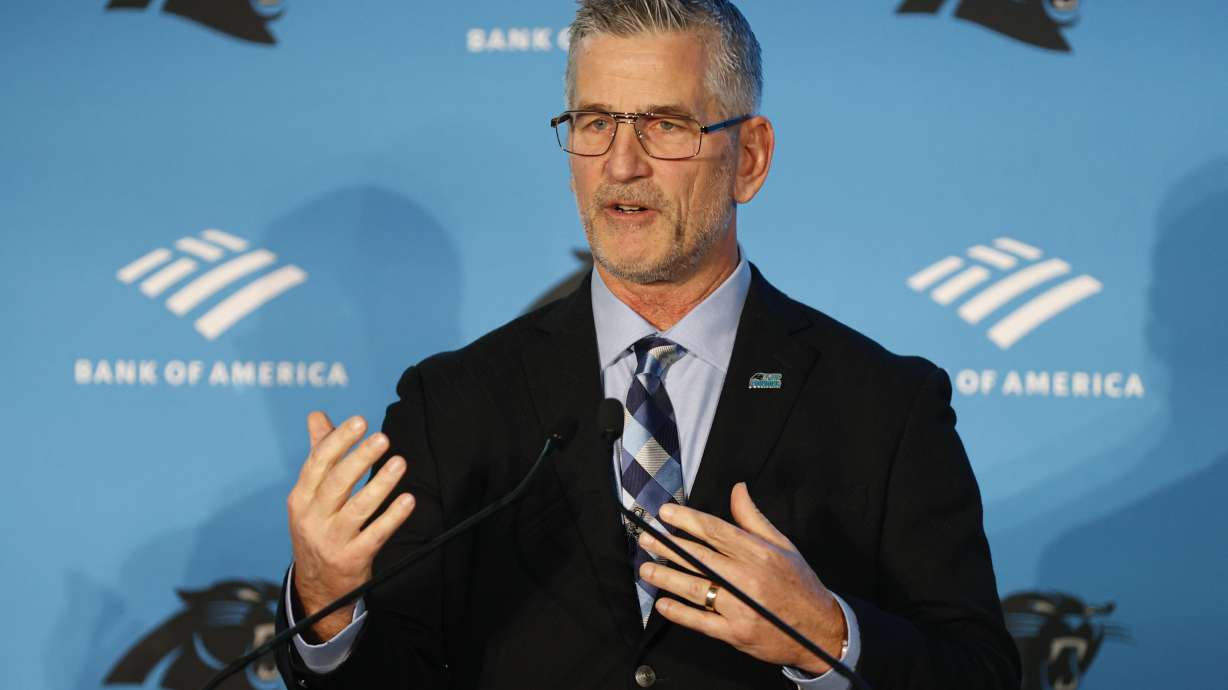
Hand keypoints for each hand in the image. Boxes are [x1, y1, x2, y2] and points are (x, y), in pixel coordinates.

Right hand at [286, 412, 415, 640]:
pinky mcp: (352, 559)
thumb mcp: (309, 497)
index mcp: (300, 499)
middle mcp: (312, 519)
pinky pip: (376, 534)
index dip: (338, 441)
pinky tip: (408, 500)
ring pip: (358, 509)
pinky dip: (392, 517)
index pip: (318, 464)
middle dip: (360, 459)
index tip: (360, 421)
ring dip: (380, 484)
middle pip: (336, 483)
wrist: (316, 587)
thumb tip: (317, 416)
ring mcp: (332, 540)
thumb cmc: (318, 528)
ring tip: (400, 463)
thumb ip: (318, 454)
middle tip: (383, 438)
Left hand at [637, 482, 846, 674]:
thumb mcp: (782, 546)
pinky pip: (701, 621)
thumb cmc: (798, 584)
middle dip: (668, 547)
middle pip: (699, 557)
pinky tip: (662, 604)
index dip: (687, 520)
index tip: (665, 513)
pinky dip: (679, 612)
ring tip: (646, 569)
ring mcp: (741, 607)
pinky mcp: (736, 633)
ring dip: (667, 578)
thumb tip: (737, 489)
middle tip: (646, 538)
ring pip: (695, 588)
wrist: (820, 630)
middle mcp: (748, 578)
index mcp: (759, 553)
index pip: (716, 531)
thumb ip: (753, 518)